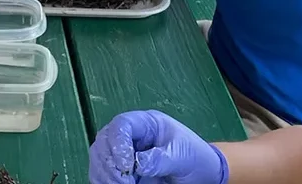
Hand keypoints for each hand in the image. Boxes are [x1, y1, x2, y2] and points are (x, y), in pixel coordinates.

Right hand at [89, 111, 228, 183]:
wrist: (202, 174)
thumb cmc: (195, 157)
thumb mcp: (182, 155)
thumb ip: (160, 158)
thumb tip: (137, 164)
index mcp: (145, 124)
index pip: (121, 125)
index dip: (118, 143)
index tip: (127, 166)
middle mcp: (129, 136)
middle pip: (104, 142)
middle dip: (109, 164)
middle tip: (124, 182)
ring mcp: (122, 152)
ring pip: (99, 158)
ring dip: (105, 175)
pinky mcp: (121, 170)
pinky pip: (102, 173)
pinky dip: (104, 181)